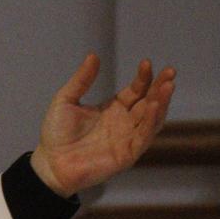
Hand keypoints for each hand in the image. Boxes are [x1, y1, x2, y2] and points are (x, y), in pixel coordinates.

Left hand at [30, 54, 175, 196]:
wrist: (50, 162)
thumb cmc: (56, 133)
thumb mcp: (66, 100)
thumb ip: (81, 80)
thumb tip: (93, 56)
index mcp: (113, 109)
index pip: (136, 90)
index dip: (143, 78)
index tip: (147, 63)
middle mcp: (124, 122)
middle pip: (149, 102)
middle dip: (160, 87)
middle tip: (170, 71)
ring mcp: (128, 138)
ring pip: (153, 118)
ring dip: (162, 103)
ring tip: (168, 86)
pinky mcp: (128, 154)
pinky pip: (144, 136)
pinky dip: (151, 122)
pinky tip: (154, 107)